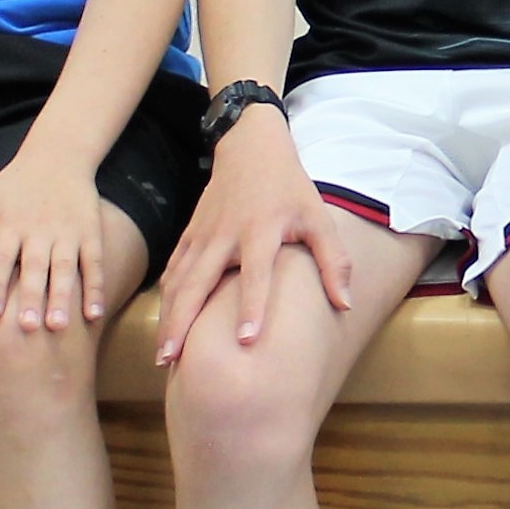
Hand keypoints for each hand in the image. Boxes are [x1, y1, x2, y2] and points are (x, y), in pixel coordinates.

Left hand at [0, 146, 109, 331]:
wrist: (58, 156)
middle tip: (27, 328)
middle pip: (35, 268)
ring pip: (65, 269)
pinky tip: (94, 315)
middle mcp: (39, 230)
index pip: (1, 259)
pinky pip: (93, 265)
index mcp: (10, 224)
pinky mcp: (90, 233)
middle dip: (31, 299)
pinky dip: (95, 289)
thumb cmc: (13, 185)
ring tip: (58, 327)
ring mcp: (68, 233)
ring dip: (63, 299)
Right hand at [153, 110, 353, 362]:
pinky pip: (173, 270)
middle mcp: (225, 234)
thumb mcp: (318, 217)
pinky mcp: (190, 234)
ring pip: (179, 281)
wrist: (251, 147)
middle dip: (183, 322)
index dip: (252, 306)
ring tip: (163, 357)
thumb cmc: (290, 188)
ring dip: (169, 318)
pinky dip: (165, 298)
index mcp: (260, 230)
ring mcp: (202, 234)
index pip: (255, 273)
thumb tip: (346, 304)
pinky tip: (163, 325)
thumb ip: (333, 261)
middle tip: (172, 361)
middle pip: (198, 283)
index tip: (245, 340)